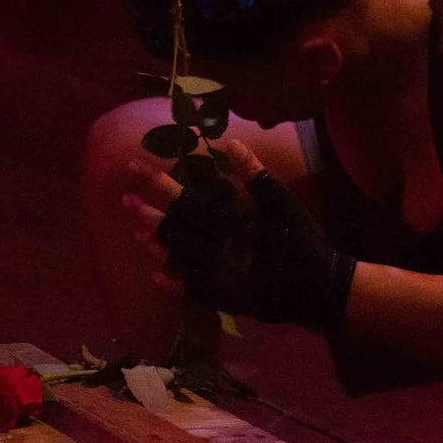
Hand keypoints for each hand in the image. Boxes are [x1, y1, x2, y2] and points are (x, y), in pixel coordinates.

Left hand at [123, 144, 355, 331]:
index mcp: (228, 226)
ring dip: (153, 244)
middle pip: (172, 231)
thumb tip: (232, 143)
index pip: (183, 201)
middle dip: (146, 214)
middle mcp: (214, 253)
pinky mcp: (222, 299)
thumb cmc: (302, 241)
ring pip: (174, 260)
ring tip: (135, 232)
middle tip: (124, 200)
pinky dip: (170, 279)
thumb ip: (255, 175)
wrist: (317, 290)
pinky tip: (156, 272)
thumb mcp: (283, 202)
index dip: (156, 184)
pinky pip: (187, 289)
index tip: (134, 169)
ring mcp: (216, 279)